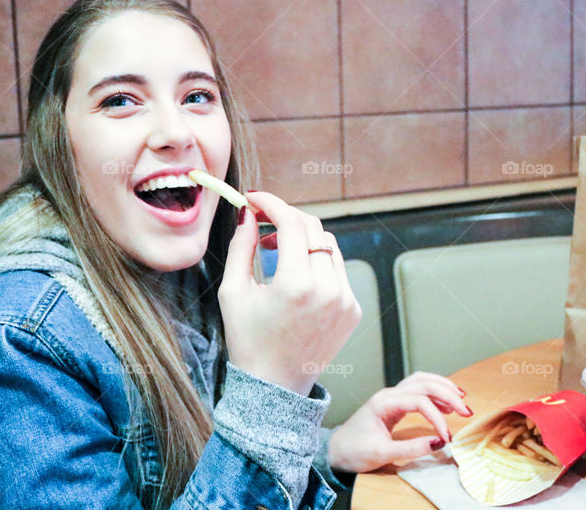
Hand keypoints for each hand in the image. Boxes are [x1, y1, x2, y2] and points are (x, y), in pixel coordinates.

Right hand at [218, 191, 361, 395]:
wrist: (275, 387)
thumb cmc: (247, 340)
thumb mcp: (234, 292)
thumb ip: (242, 246)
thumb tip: (248, 214)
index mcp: (295, 285)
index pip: (290, 223)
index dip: (272, 203)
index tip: (255, 199)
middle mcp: (327, 289)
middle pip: (312, 228)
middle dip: (286, 217)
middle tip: (262, 220)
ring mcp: (345, 300)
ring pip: (328, 245)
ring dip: (302, 238)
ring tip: (274, 249)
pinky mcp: (352, 309)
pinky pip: (336, 270)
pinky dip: (316, 262)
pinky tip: (294, 275)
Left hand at [327, 372, 472, 472]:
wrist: (335, 451)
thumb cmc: (354, 451)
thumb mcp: (382, 453)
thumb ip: (411, 448)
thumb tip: (439, 442)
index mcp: (384, 402)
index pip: (420, 401)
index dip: (438, 418)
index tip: (448, 437)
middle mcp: (389, 394)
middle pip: (424, 383)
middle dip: (448, 394)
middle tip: (467, 411)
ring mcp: (391, 397)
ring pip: (422, 382)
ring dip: (443, 388)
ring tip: (462, 401)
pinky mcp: (394, 404)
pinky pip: (418, 391)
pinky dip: (435, 394)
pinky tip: (446, 406)